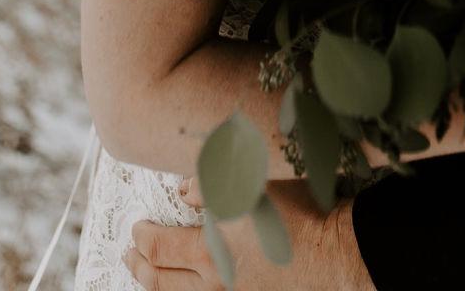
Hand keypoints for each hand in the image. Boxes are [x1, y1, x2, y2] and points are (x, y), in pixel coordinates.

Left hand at [125, 177, 374, 290]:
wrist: (335, 252)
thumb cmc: (295, 215)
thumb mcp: (252, 187)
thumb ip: (211, 185)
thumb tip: (182, 191)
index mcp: (210, 252)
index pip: (158, 250)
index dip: (141, 239)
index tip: (136, 228)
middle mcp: (214, 284)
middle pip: (161, 283)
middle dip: (140, 267)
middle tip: (129, 255)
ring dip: (157, 287)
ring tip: (148, 277)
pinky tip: (187, 289)